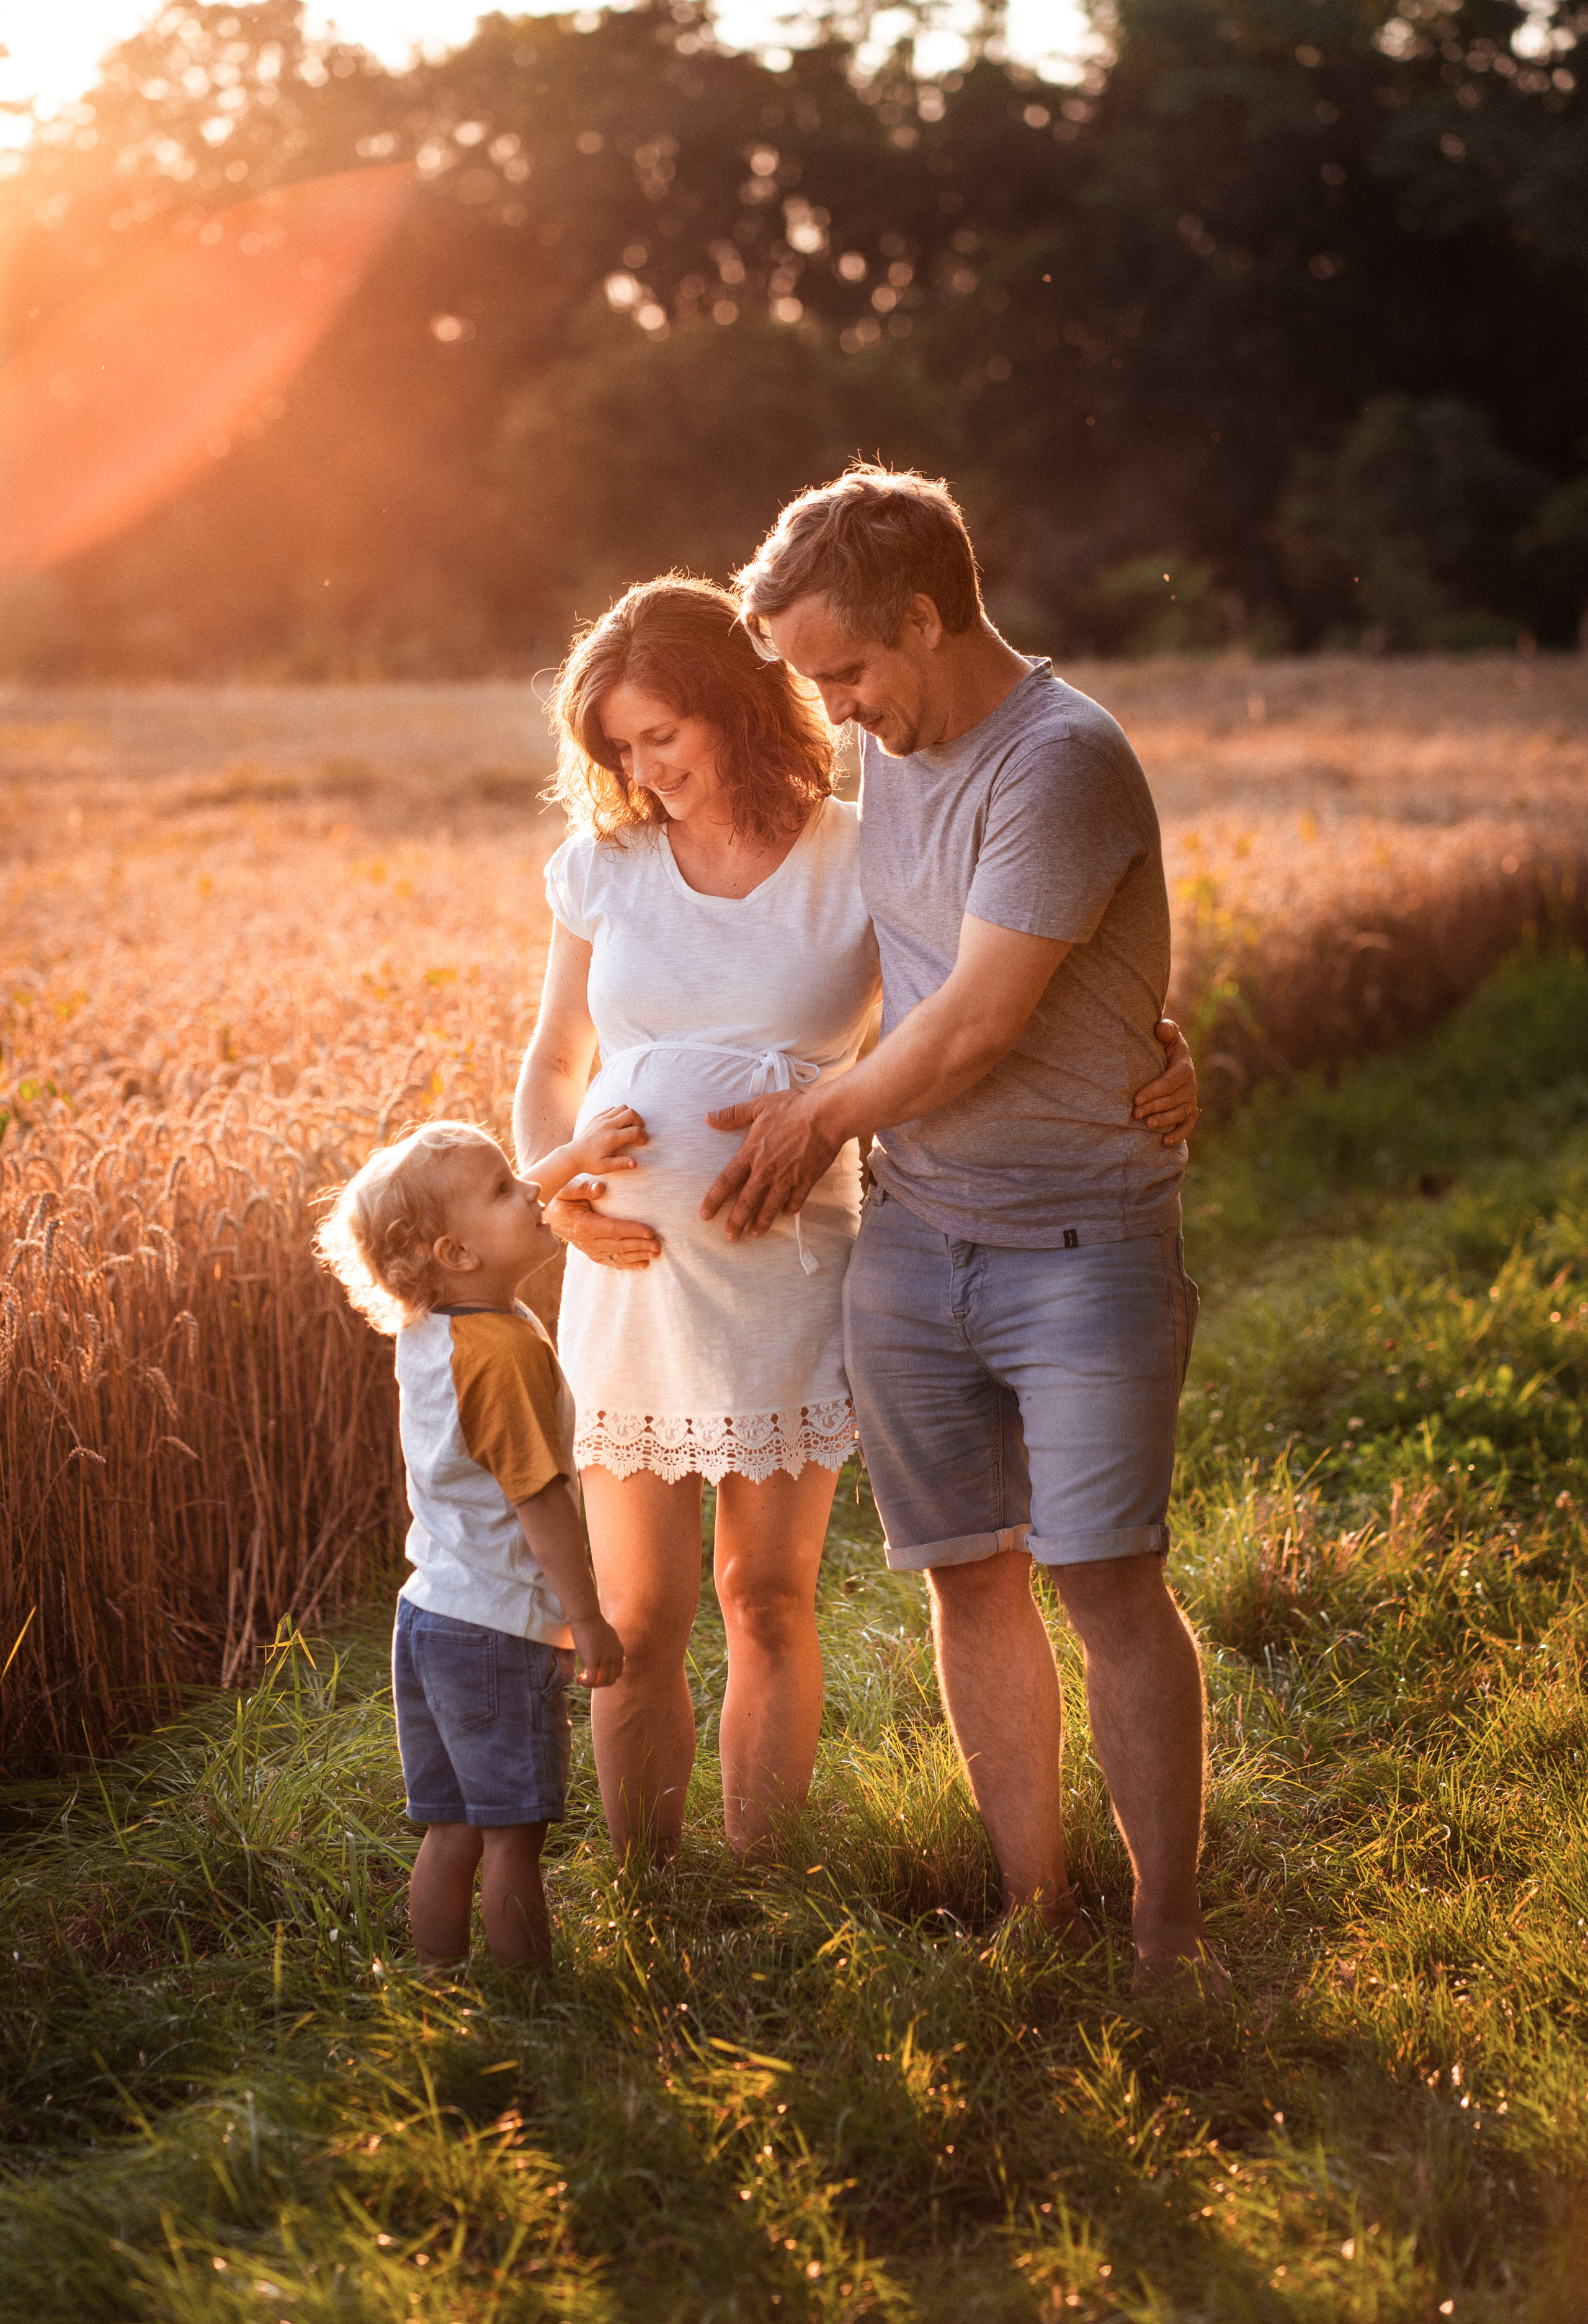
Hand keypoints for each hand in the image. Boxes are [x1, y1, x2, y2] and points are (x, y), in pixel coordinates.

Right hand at [544, 1175, 661, 1269]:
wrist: (548, 1218)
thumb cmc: (561, 1200)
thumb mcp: (567, 1189)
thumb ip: (583, 1188)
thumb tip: (600, 1188)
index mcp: (584, 1225)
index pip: (613, 1229)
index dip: (632, 1230)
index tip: (650, 1231)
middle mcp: (588, 1241)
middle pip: (619, 1245)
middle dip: (641, 1245)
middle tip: (659, 1245)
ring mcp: (591, 1250)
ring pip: (618, 1255)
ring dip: (639, 1255)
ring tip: (656, 1253)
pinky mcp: (593, 1255)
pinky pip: (612, 1262)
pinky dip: (629, 1264)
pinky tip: (644, 1264)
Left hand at [565, 1104, 646, 1179]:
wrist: (573, 1156)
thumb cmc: (590, 1163)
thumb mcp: (606, 1167)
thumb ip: (621, 1164)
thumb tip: (635, 1163)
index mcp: (611, 1138)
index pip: (635, 1131)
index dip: (643, 1136)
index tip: (641, 1143)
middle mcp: (607, 1125)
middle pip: (631, 1114)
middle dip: (639, 1122)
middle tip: (637, 1132)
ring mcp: (601, 1119)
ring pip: (623, 1108)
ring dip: (630, 1116)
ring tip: (629, 1127)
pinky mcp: (597, 1117)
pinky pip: (613, 1109)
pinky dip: (619, 1114)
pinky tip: (618, 1125)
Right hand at [569, 1612, 623, 1688]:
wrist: (587, 1616)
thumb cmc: (593, 1623)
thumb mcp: (608, 1636)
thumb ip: (609, 1646)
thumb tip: (603, 1651)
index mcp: (619, 1651)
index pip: (618, 1673)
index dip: (607, 1677)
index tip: (596, 1675)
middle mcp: (615, 1657)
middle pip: (611, 1680)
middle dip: (599, 1683)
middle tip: (588, 1679)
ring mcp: (605, 1660)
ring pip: (602, 1683)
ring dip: (592, 1685)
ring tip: (582, 1680)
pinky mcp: (593, 1661)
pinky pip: (592, 1680)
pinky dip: (585, 1683)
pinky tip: (579, 1679)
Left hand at [699, 1088, 842, 1241]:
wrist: (826, 1115)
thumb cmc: (793, 1107)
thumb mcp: (759, 1106)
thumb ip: (733, 1115)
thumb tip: (709, 1118)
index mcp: (751, 1153)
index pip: (726, 1181)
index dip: (714, 1200)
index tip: (704, 1215)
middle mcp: (766, 1170)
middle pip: (746, 1202)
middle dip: (736, 1222)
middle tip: (729, 1237)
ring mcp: (786, 1178)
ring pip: (770, 1208)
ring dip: (761, 1223)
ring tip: (755, 1234)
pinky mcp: (805, 1181)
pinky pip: (795, 1202)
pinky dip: (789, 1209)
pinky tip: (786, 1214)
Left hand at [1133, 1017, 1199, 1145]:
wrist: (1171, 1058)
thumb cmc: (1164, 1045)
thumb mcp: (1167, 1034)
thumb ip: (1165, 1030)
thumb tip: (1159, 1028)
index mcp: (1183, 1067)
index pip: (1169, 1081)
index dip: (1153, 1091)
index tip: (1136, 1098)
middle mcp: (1190, 1085)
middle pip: (1172, 1100)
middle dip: (1153, 1107)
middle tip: (1134, 1113)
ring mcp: (1190, 1100)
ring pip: (1178, 1113)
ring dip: (1164, 1120)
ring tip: (1147, 1125)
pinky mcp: (1189, 1112)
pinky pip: (1187, 1125)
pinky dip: (1178, 1134)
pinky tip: (1165, 1142)